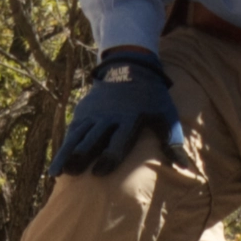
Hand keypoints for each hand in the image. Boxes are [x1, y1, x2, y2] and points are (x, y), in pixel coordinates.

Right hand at [48, 50, 186, 177]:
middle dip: (82, 156)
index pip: (117, 141)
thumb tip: (184, 167)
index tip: (99, 173)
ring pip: (77, 136)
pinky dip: (63, 147)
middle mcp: (108, 117)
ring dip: (66, 154)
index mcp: (129, 118)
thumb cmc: (152, 97)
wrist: (130, 67)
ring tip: (57, 173)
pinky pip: (71, 132)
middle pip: (92, 139)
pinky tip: (56, 165)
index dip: (109, 157)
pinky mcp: (83, 111)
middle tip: (72, 173)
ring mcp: (93, 114)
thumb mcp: (167, 114)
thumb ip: (173, 140)